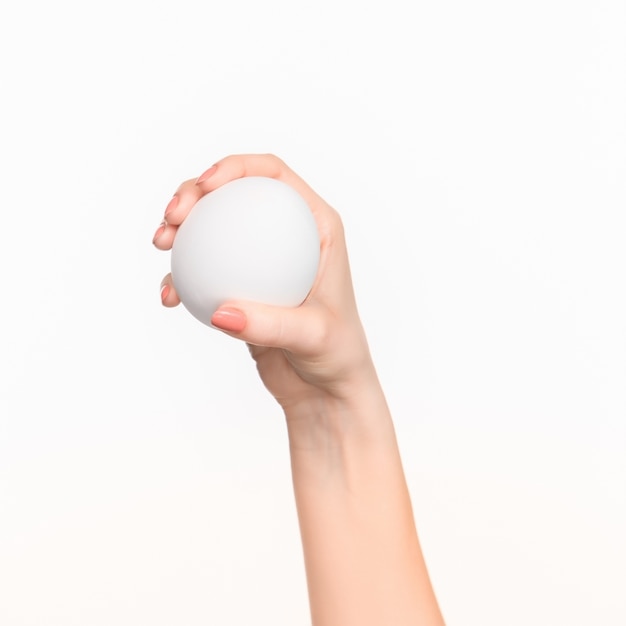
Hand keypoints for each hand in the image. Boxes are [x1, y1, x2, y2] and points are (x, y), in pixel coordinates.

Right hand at [153, 154, 375, 409]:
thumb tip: (220, 311)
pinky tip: (170, 296)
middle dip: (195, 192)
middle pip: (235, 193)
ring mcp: (262, 260)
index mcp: (317, 227)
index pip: (275, 175)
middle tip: (172, 217)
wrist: (324, 388)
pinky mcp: (241, 286)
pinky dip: (183, 276)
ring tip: (162, 244)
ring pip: (214, 226)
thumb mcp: (313, 337)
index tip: (203, 185)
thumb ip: (271, 324)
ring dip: (181, 229)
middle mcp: (288, 235)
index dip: (236, 167)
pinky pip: (205, 270)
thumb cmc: (336, 356)